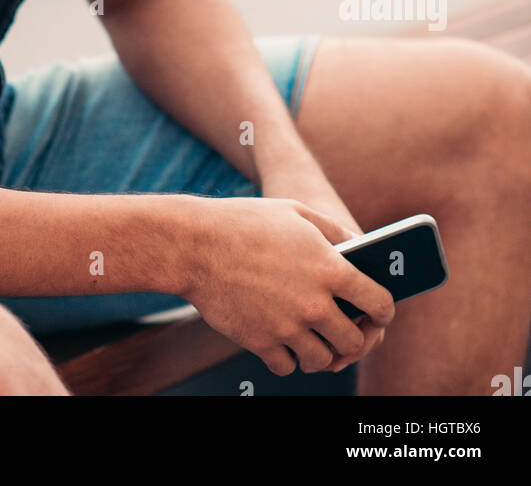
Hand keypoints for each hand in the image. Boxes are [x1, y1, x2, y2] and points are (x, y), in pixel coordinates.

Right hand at [179, 195, 394, 377]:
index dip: (384, 312)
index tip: (379, 315)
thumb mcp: (296, 212)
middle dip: (355, 339)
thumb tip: (359, 249)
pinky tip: (282, 340)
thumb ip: (334, 231)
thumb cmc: (246, 222)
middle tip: (346, 333)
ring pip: (323, 360)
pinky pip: (286, 366)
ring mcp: (287, 326)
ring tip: (314, 339)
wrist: (194, 244)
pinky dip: (287, 358)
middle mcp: (314, 302)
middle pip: (354, 341)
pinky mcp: (260, 342)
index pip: (379, 303)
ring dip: (322, 352)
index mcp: (330, 268)